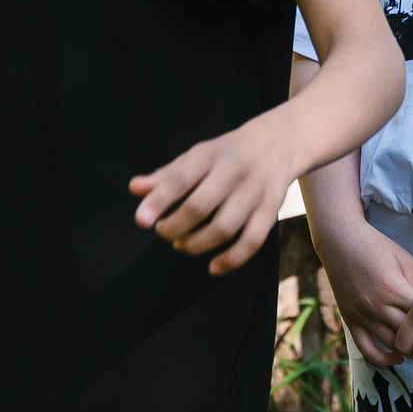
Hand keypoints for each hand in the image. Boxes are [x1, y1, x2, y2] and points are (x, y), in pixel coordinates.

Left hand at [130, 111, 299, 274]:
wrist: (277, 144)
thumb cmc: (225, 156)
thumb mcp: (195, 157)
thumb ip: (165, 175)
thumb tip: (135, 188)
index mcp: (210, 155)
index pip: (181, 178)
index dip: (159, 200)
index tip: (141, 221)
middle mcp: (234, 171)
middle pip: (200, 206)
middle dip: (175, 227)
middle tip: (163, 231)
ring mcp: (254, 192)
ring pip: (224, 228)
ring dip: (196, 245)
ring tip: (182, 244)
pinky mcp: (271, 210)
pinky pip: (252, 242)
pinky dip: (231, 260)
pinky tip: (213, 267)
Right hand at [313, 213, 412, 366]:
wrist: (341, 242)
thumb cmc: (377, 246)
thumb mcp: (405, 259)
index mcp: (394, 289)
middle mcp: (378, 306)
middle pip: (410, 335)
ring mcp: (363, 316)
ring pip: (391, 345)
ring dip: (410, 351)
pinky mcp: (351, 321)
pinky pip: (366, 349)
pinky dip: (381, 359)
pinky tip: (397, 358)